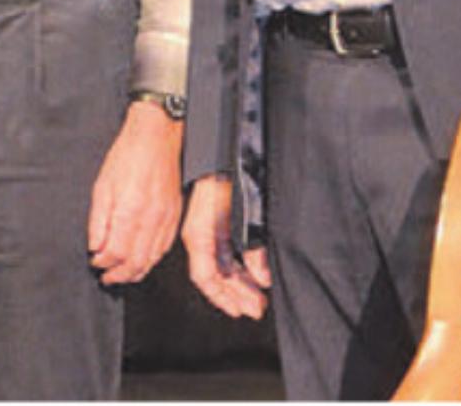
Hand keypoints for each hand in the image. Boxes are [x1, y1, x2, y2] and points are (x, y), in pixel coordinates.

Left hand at [86, 98, 184, 284]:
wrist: (156, 137)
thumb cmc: (128, 155)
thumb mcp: (102, 185)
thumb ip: (98, 220)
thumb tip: (95, 246)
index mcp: (130, 210)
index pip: (116, 252)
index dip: (103, 263)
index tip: (95, 262)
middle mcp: (151, 219)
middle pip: (136, 262)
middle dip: (119, 275)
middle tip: (107, 277)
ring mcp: (166, 219)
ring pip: (152, 259)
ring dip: (135, 272)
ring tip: (121, 274)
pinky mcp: (174, 217)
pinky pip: (164, 248)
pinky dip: (151, 260)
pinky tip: (142, 261)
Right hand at [181, 174, 269, 318]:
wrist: (221, 149)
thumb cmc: (226, 176)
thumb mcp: (244, 215)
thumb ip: (252, 249)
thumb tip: (261, 277)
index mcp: (199, 235)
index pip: (205, 278)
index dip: (222, 298)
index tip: (240, 311)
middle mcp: (199, 236)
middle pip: (214, 276)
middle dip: (235, 295)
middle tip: (256, 308)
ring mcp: (206, 229)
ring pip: (220, 266)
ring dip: (238, 284)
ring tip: (257, 297)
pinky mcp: (215, 223)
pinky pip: (224, 253)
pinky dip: (238, 267)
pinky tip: (252, 274)